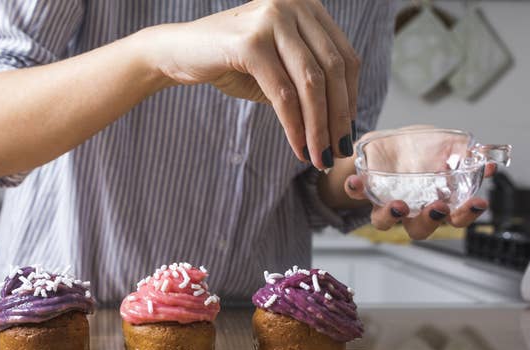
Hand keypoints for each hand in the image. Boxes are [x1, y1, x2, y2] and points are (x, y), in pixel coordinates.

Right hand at [148, 0, 359, 169]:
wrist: (179, 52)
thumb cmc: (230, 62)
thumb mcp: (278, 68)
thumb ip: (308, 81)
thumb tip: (343, 121)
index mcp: (307, 7)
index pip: (345, 57)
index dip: (350, 98)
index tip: (346, 132)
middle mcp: (295, 4)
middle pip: (333, 70)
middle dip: (338, 118)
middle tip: (337, 151)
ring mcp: (273, 19)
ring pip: (310, 84)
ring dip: (318, 127)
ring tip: (318, 156)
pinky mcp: (251, 42)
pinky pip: (283, 94)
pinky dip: (294, 126)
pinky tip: (298, 147)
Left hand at [343, 127, 496, 239]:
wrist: (387, 142)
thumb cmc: (419, 149)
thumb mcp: (445, 145)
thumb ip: (463, 154)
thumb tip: (489, 163)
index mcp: (434, 201)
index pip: (454, 218)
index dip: (466, 214)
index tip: (478, 202)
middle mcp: (410, 209)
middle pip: (420, 229)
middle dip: (430, 220)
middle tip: (438, 207)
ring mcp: (384, 202)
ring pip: (385, 221)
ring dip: (392, 215)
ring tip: (399, 205)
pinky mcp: (363, 190)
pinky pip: (355, 194)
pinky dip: (355, 188)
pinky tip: (356, 180)